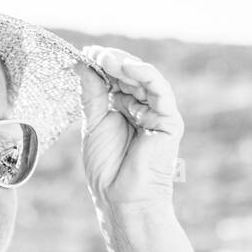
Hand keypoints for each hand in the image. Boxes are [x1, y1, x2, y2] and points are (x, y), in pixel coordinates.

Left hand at [74, 45, 184, 211]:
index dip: (103, 64)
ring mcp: (157, 114)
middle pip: (131, 75)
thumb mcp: (93, 123)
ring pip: (145, 79)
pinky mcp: (169, 121)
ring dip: (126, 65)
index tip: (86, 53)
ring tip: (106, 59)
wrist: (120, 198)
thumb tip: (82, 63)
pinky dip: (145, 75)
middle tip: (95, 53)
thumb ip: (91, 93)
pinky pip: (160, 91)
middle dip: (113, 62)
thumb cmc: (107, 168)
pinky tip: (128, 67)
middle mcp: (143, 108)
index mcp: (125, 109)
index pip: (117, 78)